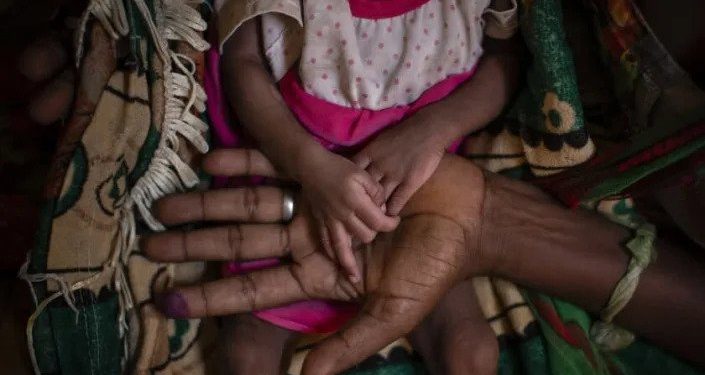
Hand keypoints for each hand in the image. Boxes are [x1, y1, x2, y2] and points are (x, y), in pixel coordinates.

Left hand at [142, 150, 492, 374]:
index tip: (166, 301)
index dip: (209, 297)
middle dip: (194, 245)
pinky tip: (211, 158)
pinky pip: (281, 162)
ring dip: (208, 201)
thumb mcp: (392, 314)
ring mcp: (314, 203)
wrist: (467, 217)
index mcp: (318, 276)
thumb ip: (348, 344)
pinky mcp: (330, 170)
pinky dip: (247, 160)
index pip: (252, 287)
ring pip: (250, 200)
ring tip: (165, 203)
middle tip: (149, 244)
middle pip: (240, 241)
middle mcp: (307, 239)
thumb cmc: (434, 268)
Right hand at [297, 149, 398, 281]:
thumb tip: (383, 208)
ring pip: (343, 248)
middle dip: (375, 233)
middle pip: (365, 236)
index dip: (391, 223)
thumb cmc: (339, 168)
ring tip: (355, 279)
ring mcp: (330, 221)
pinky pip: (326, 244)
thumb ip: (376, 191)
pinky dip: (333, 255)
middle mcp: (343, 215)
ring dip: (349, 264)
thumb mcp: (362, 173)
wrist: (311, 167)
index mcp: (355, 202)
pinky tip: (338, 264)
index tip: (395, 220)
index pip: (379, 222)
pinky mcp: (320, 222)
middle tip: (378, 227)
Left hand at [353, 117, 447, 215]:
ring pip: (379, 199)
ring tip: (372, 219)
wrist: (429, 129)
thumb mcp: (379, 141)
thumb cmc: (404, 133)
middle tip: (355, 213)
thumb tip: (355, 168)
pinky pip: (397, 202)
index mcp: (370, 154)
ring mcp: (395, 175)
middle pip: (363, 189)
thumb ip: (368, 155)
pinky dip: (392, 211)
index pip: (351, 174)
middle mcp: (379, 166)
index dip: (348, 186)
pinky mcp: (410, 182)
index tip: (346, 195)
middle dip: (358, 202)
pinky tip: (390, 217)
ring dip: (375, 211)